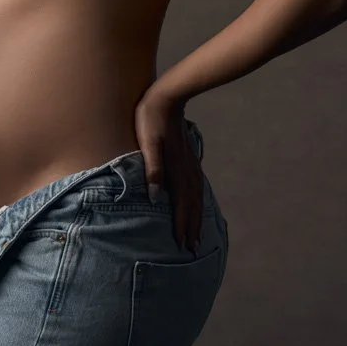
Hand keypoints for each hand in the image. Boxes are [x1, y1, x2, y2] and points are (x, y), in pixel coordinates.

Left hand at [134, 89, 203, 252]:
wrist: (167, 96)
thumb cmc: (150, 119)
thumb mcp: (147, 144)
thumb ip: (152, 171)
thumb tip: (155, 199)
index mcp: (176, 170)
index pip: (181, 204)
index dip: (182, 225)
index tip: (183, 245)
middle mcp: (186, 170)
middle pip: (192, 205)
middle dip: (192, 227)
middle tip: (193, 248)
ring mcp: (190, 163)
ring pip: (196, 196)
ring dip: (197, 216)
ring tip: (198, 233)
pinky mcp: (188, 157)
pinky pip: (197, 186)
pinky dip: (199, 200)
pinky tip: (197, 203)